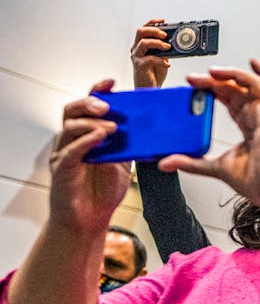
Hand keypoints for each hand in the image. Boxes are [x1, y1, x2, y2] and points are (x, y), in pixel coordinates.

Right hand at [49, 81, 131, 232]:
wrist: (89, 220)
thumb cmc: (103, 192)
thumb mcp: (123, 164)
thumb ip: (131, 148)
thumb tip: (154, 133)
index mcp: (87, 136)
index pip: (88, 107)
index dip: (97, 92)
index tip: (112, 83)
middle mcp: (73, 141)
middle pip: (72, 110)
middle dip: (90, 103)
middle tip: (108, 106)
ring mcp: (65, 153)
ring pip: (70, 127)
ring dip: (91, 122)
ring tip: (112, 127)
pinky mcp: (62, 169)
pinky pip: (71, 150)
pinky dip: (86, 141)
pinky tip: (99, 139)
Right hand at [130, 19, 170, 88]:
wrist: (150, 88)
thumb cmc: (154, 73)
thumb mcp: (162, 58)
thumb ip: (164, 49)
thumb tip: (174, 41)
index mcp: (141, 45)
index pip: (144, 29)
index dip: (152, 23)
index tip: (162, 21)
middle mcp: (136, 49)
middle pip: (140, 32)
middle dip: (154, 30)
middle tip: (165, 35)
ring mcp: (137, 57)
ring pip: (143, 43)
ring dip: (157, 43)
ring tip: (167, 47)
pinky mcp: (139, 65)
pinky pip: (149, 58)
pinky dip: (160, 60)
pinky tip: (166, 63)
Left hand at [159, 60, 259, 211]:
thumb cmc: (255, 181)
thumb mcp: (214, 167)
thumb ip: (190, 162)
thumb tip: (164, 163)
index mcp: (247, 126)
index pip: (229, 100)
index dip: (213, 89)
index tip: (193, 86)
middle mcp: (257, 117)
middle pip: (236, 89)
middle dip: (215, 80)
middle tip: (194, 79)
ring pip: (250, 85)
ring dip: (232, 74)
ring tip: (212, 71)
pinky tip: (252, 62)